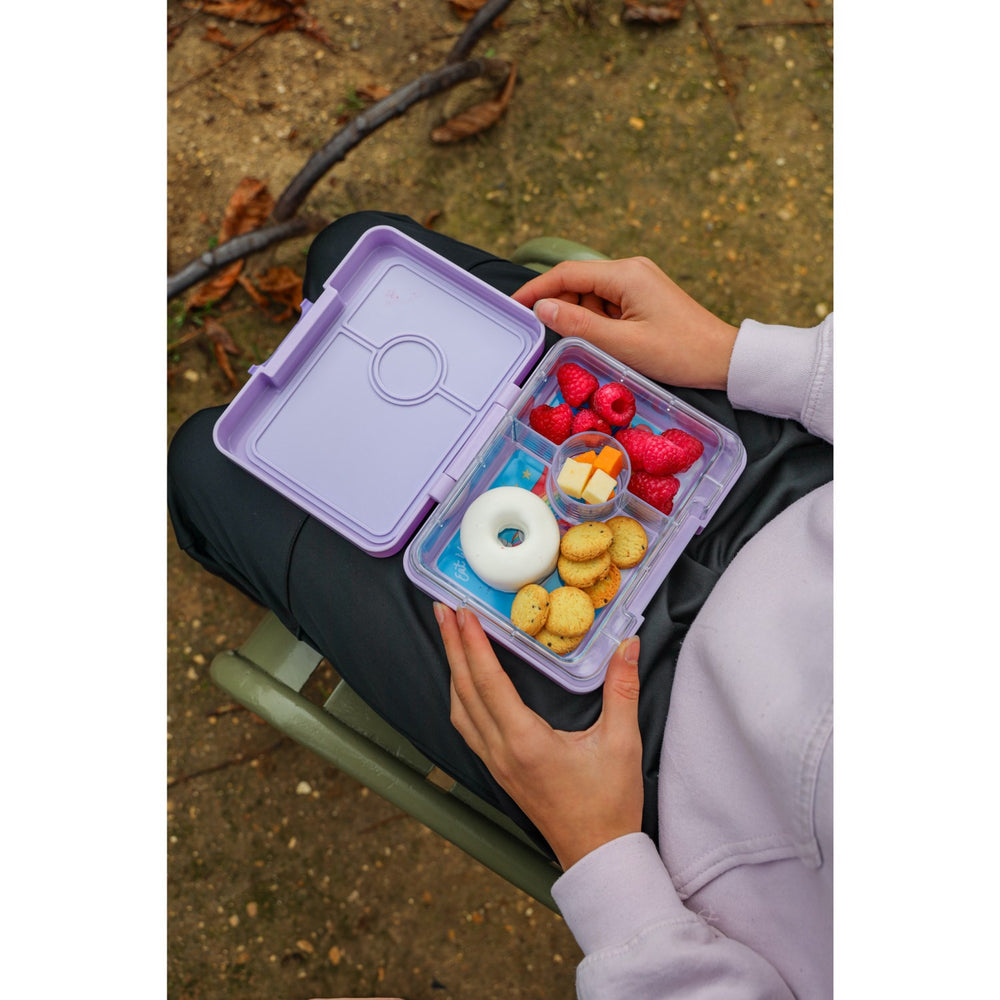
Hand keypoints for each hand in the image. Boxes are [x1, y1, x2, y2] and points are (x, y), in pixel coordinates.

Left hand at [434, 603, 643, 870]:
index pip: (489, 682)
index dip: (473, 644)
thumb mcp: (621, 743)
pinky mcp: (499, 770)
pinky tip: (464, 683)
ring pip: (460, 709)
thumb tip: (627, 644)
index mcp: (524, 741)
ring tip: (450, 637)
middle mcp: (501, 751)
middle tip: (441, 610)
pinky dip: (460, 695)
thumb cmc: (609, 804)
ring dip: (453, 669)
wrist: (597, 856)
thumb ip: (622, 689)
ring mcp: (495, 762)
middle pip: (465, 690)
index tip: (462, 612)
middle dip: (452, 646)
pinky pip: (467, 726)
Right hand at [512, 257, 738, 390]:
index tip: (512, 306)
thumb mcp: (623, 345)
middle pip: (577, 283)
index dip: (535, 289)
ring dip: (584, 321)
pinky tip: (611, 345)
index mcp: (625, 274)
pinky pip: (607, 306)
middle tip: (549, 339)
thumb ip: (579, 325)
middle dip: (562, 309)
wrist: (723, 359)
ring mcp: (637, 283)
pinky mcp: (642, 298)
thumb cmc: (679, 353)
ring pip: (591, 297)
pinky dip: (599, 324)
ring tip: (600, 348)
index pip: (566, 273)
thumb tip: (541, 308)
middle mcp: (630, 270)